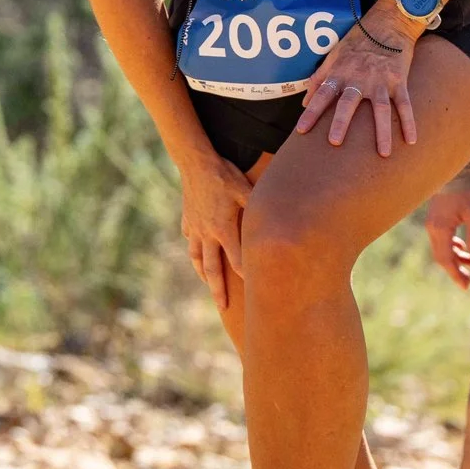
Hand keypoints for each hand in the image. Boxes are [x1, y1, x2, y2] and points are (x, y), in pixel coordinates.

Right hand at [179, 151, 252, 311]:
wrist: (194, 161)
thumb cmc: (224, 174)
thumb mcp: (245, 189)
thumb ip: (260, 206)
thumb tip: (282, 217)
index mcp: (223, 229)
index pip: (237, 260)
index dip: (248, 276)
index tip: (256, 293)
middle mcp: (207, 233)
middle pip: (212, 269)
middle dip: (218, 290)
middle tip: (223, 307)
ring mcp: (195, 227)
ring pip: (197, 256)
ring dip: (203, 272)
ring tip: (207, 283)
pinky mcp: (187, 218)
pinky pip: (189, 237)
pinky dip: (193, 247)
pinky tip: (196, 250)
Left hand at [294, 7, 420, 155]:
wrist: (388, 24)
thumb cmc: (357, 41)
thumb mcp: (333, 55)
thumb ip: (319, 79)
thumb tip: (304, 103)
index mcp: (341, 73)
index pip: (321, 94)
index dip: (311, 112)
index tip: (301, 130)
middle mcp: (359, 78)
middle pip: (348, 102)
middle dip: (341, 121)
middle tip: (335, 142)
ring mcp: (381, 81)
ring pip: (381, 109)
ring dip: (382, 132)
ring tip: (383, 154)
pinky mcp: (399, 81)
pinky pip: (405, 104)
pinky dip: (409, 122)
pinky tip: (411, 140)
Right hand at [422, 179, 469, 289]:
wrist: (455, 171)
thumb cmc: (466, 191)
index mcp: (440, 229)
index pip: (446, 260)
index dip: (456, 274)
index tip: (466, 286)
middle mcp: (432, 229)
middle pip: (442, 257)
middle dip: (456, 270)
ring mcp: (431, 225)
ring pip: (441, 249)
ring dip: (455, 259)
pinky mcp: (434, 220)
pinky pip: (441, 240)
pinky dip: (451, 248)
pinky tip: (462, 248)